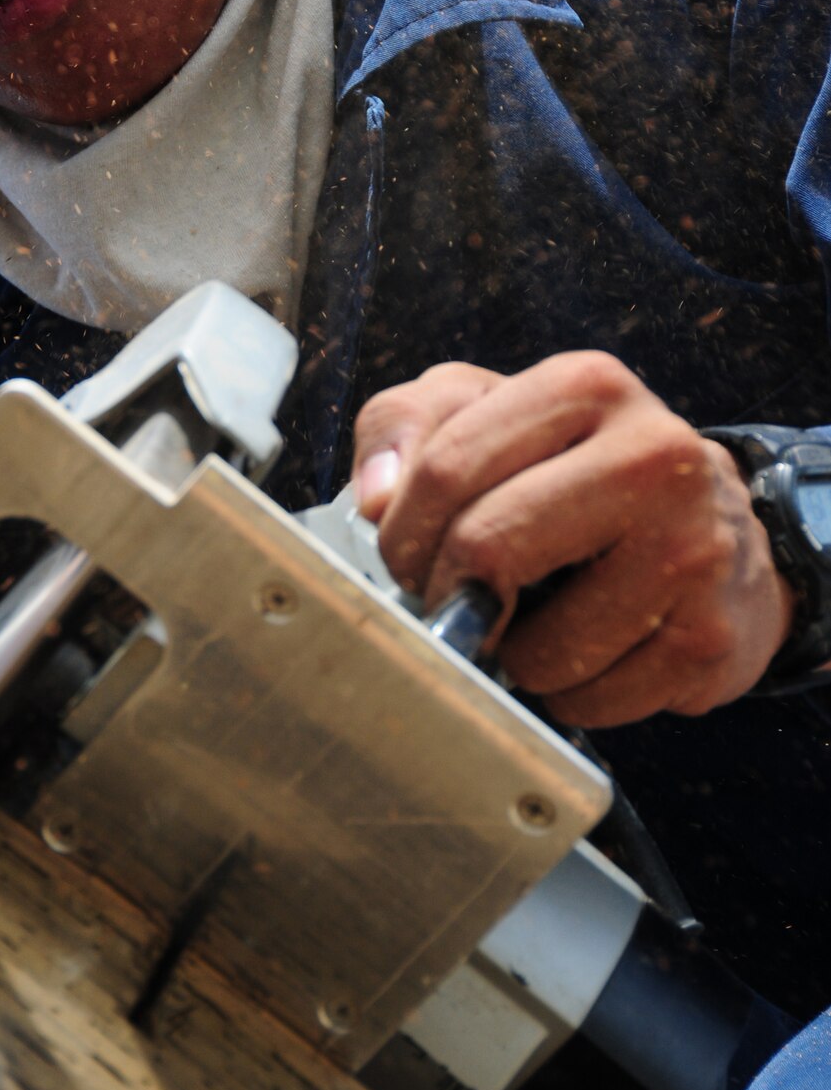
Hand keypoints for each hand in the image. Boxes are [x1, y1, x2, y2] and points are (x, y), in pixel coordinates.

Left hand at [352, 352, 797, 726]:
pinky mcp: (710, 638)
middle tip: (452, 601)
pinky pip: (589, 701)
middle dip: (445, 595)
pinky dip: (569, 695)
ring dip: (512, 655)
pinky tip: (592, 651)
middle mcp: (654, 454)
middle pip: (486, 547)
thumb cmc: (573, 473)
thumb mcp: (482, 415)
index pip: (447, 467)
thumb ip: (405, 426)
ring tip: (539, 618)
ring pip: (537, 645)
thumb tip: (373, 499)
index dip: (403, 533)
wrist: (717, 533)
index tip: (405, 559)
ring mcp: (694, 548)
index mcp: (586, 388)